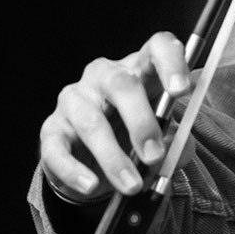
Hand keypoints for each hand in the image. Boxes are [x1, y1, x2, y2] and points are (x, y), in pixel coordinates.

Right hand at [40, 33, 192, 201]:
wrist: (92, 163)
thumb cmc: (133, 138)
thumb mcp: (162, 139)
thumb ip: (176, 143)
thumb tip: (176, 151)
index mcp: (140, 69)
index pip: (158, 48)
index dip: (171, 64)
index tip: (182, 91)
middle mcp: (104, 76)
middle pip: (121, 83)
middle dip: (140, 121)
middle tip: (154, 155)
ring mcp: (75, 100)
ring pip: (91, 122)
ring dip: (113, 158)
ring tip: (132, 185)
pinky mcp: (52, 130)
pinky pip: (58, 149)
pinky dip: (75, 170)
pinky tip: (91, 185)